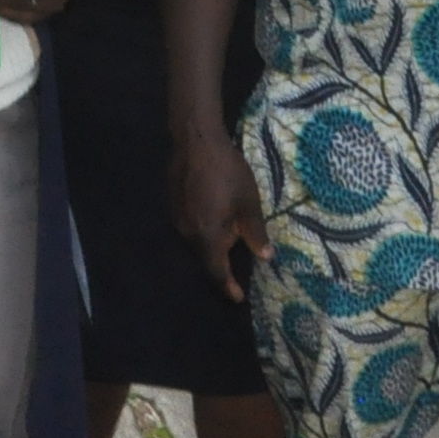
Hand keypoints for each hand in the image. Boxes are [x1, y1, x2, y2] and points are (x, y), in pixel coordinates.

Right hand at [170, 126, 270, 302]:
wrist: (195, 139)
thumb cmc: (227, 171)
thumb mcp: (249, 202)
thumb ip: (255, 232)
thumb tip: (265, 257)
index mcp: (207, 236)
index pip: (217, 271)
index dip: (228, 286)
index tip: (238, 297)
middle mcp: (188, 233)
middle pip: (207, 255)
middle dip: (224, 257)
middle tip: (241, 252)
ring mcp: (177, 218)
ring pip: (198, 239)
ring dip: (213, 239)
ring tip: (229, 230)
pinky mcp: (173, 204)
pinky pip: (191, 225)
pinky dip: (204, 225)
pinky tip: (214, 211)